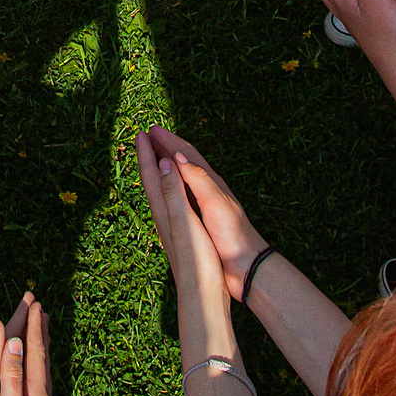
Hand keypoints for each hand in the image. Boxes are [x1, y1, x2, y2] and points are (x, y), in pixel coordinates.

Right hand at [137, 129, 268, 300]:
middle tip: (149, 136)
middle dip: (167, 147)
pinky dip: (170, 185)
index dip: (170, 141)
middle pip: (185, 162)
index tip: (152, 130)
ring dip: (168, 164)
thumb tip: (178, 156)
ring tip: (153, 156)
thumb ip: (198, 179)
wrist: (246, 265)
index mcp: (211, 183)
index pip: (188, 154)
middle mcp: (207, 190)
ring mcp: (204, 205)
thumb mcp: (215, 203)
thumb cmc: (232, 234)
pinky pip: (181, 195)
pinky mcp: (202, 220)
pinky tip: (165, 190)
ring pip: (182, 177)